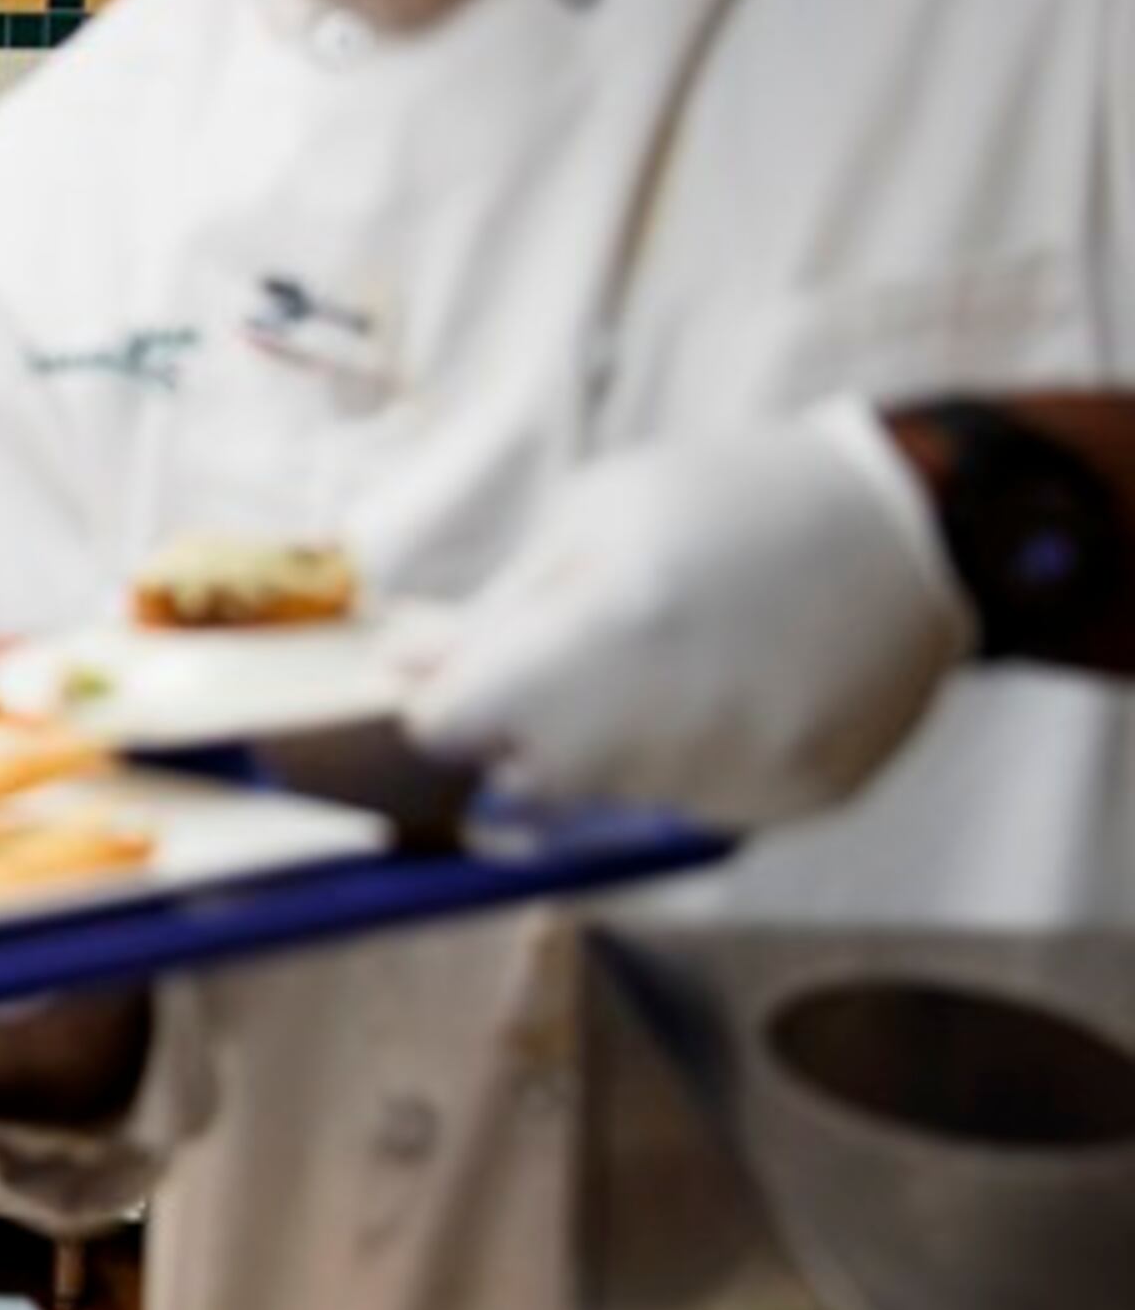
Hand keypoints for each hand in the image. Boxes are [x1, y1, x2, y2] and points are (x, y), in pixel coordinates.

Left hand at [403, 402, 973, 829]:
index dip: (442, 702)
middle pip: (520, 777)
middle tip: (582, 654)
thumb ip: (490, 612)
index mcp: (602, 630)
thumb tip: (397, 672)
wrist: (911, 533)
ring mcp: (735, 773)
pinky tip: (728, 690)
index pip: (449, 728)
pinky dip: (682, 761)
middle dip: (520, 726)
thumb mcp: (591, 517)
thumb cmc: (727, 503)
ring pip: (603, 798)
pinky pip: (687, 806)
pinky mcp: (789, 803)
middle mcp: (664, 720)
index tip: (459, 675)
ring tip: (672, 656)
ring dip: (602, 744)